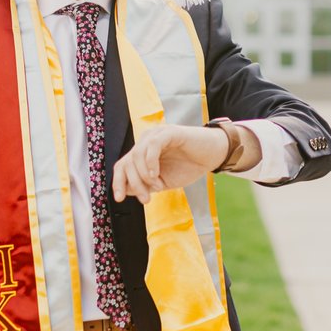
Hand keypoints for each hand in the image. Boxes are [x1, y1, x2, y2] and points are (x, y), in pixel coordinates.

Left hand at [112, 124, 229, 203]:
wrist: (212, 155)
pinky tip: (157, 175)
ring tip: (157, 186)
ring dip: (144, 176)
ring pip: (137, 155)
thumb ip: (145, 184)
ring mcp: (156, 135)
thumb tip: (126, 190)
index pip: (122, 165)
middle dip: (134, 184)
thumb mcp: (163, 181)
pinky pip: (152, 145)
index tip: (119, 198)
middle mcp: (146, 142)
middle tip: (146, 198)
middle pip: (127, 162)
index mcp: (143, 153)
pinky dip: (151, 162)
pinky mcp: (169, 132)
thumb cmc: (189, 166)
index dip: (118, 182)